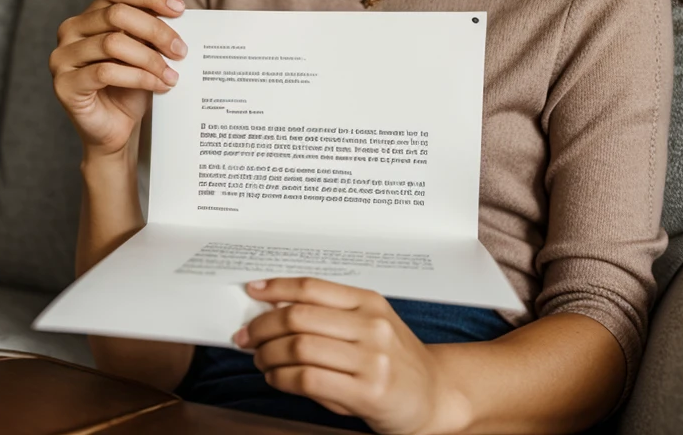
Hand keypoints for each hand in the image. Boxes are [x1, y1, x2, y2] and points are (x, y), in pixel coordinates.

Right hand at [49, 0, 187, 157]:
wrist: (114, 130)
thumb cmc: (129, 88)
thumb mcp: (143, 52)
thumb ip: (151, 31)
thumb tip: (179, 15)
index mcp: (89, 15)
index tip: (180, 9)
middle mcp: (70, 30)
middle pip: (117, 13)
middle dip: (156, 30)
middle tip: (181, 49)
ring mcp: (63, 57)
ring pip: (113, 42)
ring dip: (150, 58)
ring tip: (172, 73)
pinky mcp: (64, 84)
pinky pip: (106, 72)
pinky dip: (139, 77)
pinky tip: (158, 85)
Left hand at [232, 277, 469, 434]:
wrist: (436, 396)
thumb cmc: (395, 361)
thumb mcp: (369, 326)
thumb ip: (328, 317)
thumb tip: (273, 310)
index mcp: (368, 301)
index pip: (312, 287)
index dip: (276, 286)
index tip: (252, 289)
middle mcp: (371, 325)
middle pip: (299, 316)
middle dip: (263, 325)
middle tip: (246, 335)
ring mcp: (371, 358)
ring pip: (300, 346)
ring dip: (268, 353)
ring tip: (260, 359)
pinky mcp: (369, 391)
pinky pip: (309, 378)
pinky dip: (282, 377)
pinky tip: (276, 378)